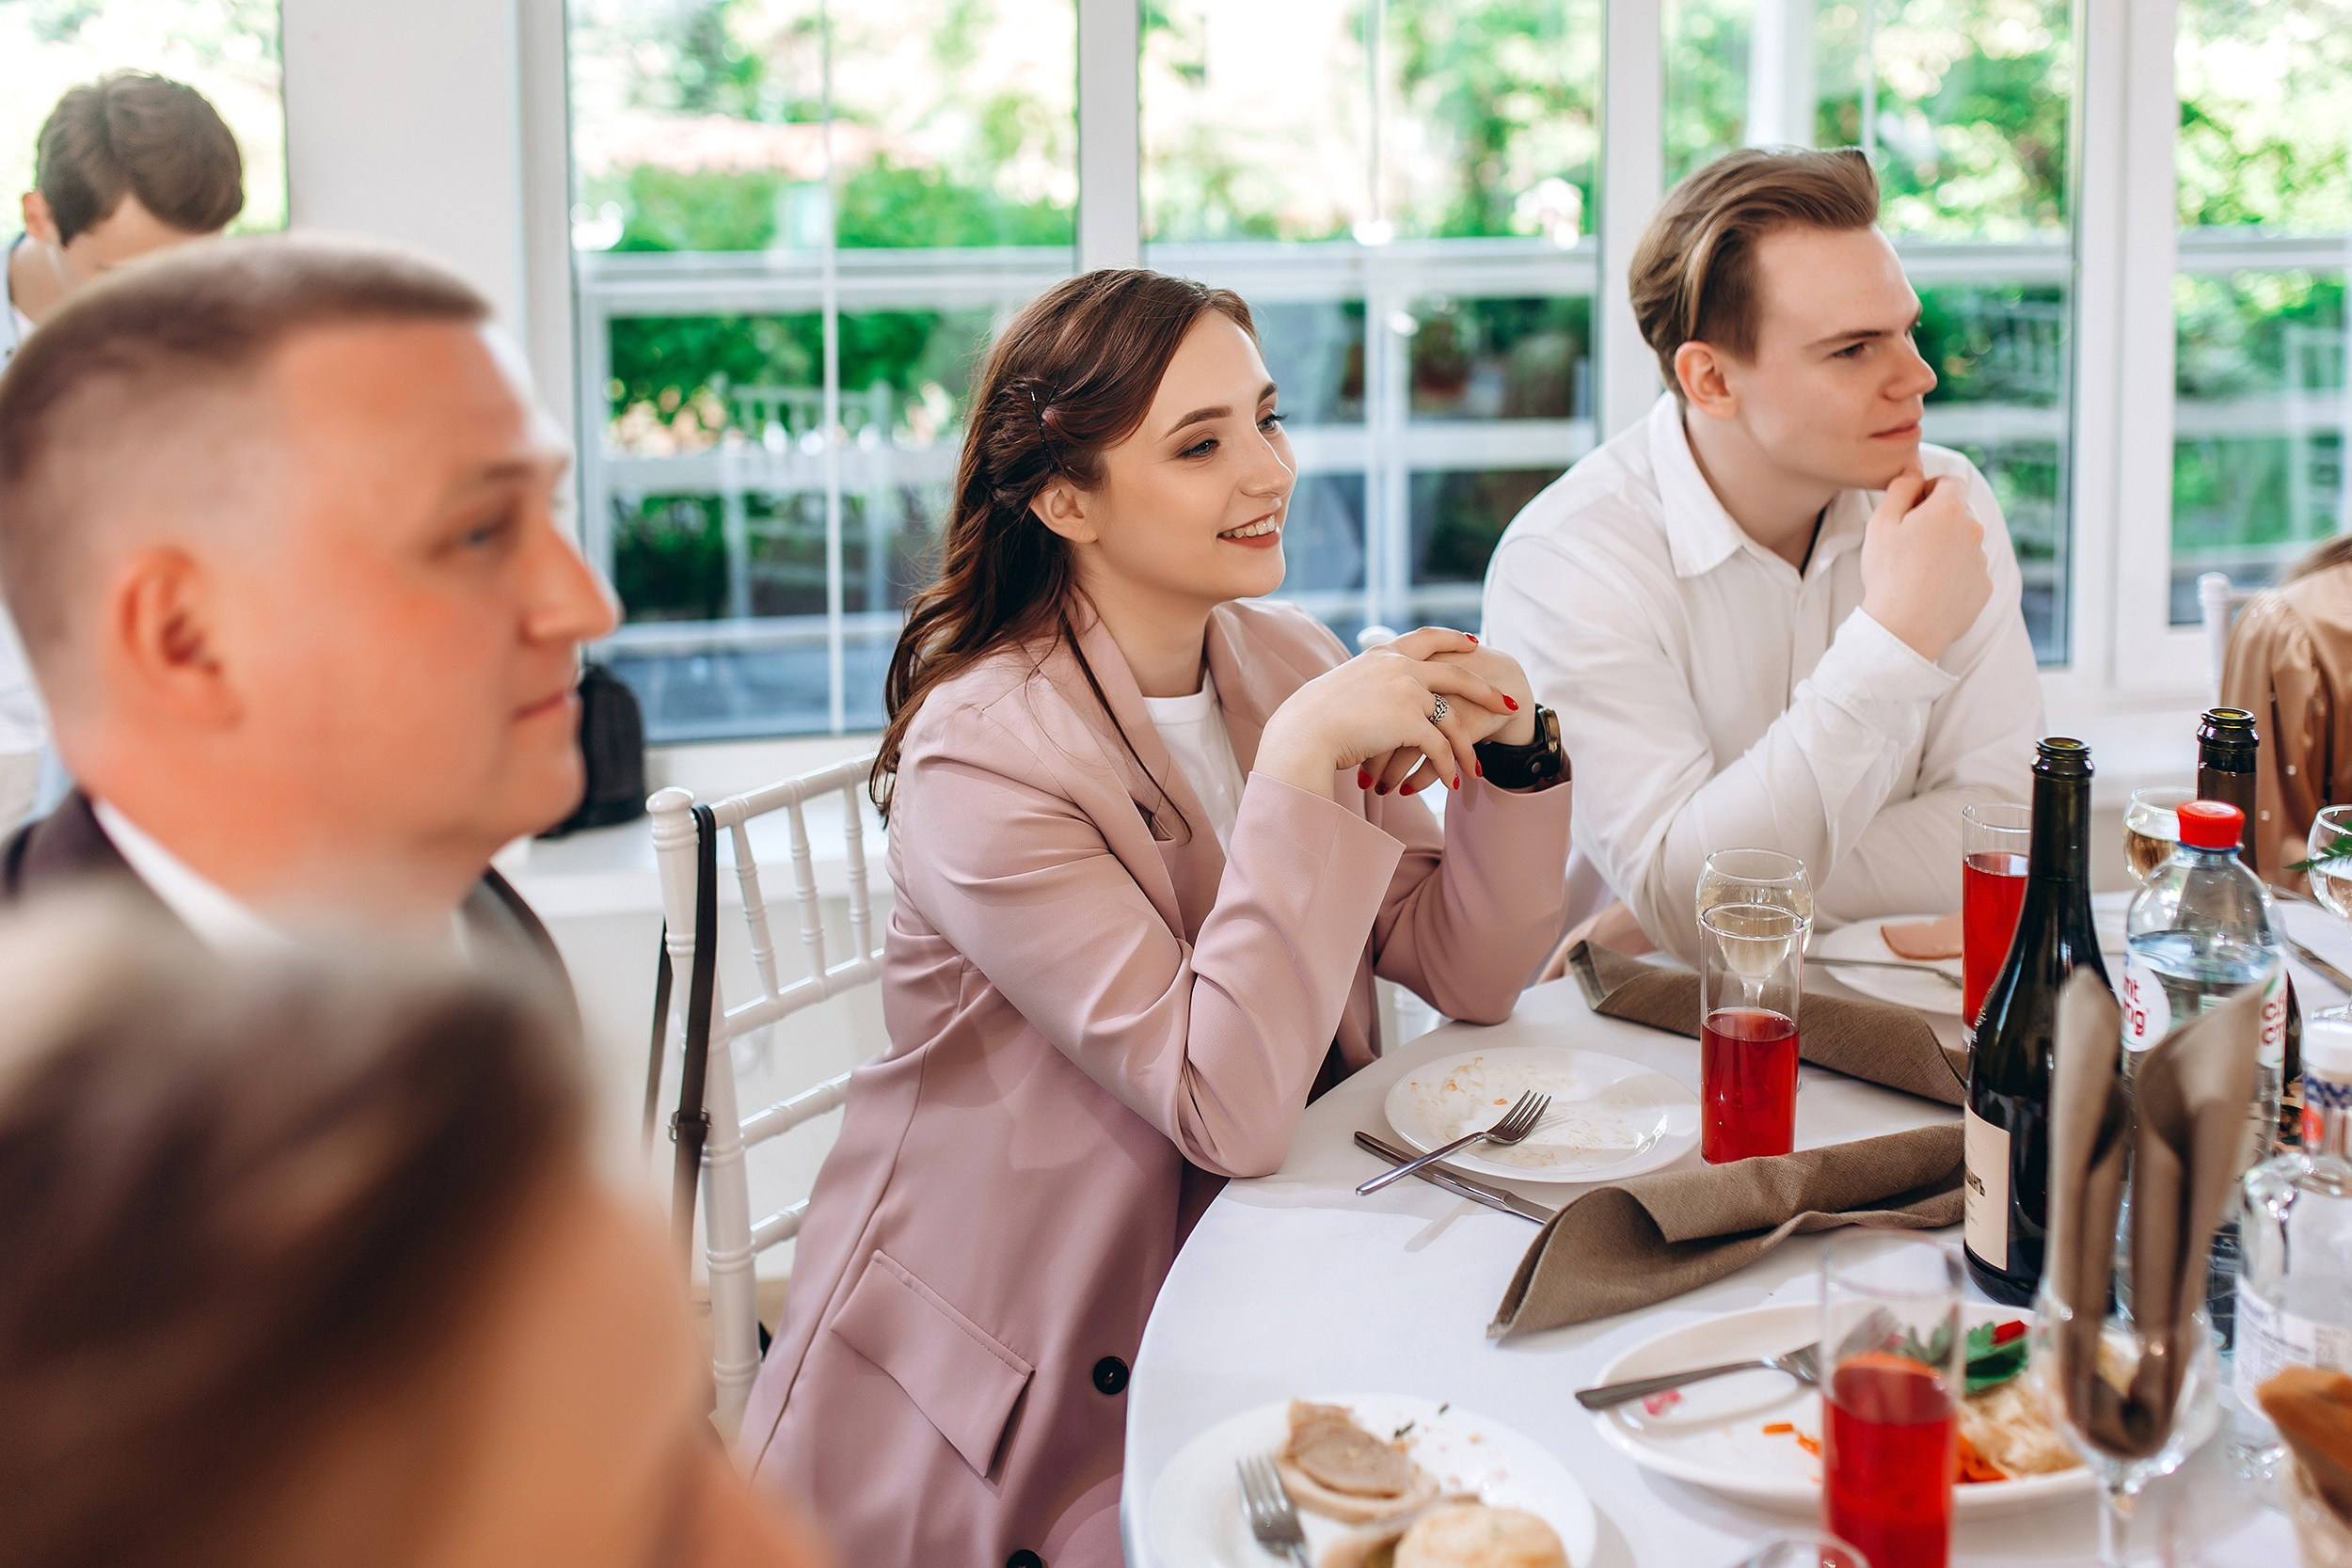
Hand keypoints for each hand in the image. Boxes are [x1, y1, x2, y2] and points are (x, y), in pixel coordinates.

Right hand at [1254, 627, 1521, 800]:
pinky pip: (1439, 746)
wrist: (1303, 733)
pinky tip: (1453, 781)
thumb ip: (1364, 689)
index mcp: (1381, 656)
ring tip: (1476, 770)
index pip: (1425, 638)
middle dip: (1486, 690)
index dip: (1451, 639)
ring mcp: (1407, 691)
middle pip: (1456, 674)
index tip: (1471, 642)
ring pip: (1451, 719)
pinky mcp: (1410, 719)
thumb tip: (1370, 703)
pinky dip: (1448, 766)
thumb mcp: (1340, 692)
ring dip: (1466, 749)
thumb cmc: (1310, 721)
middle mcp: (1399, 667)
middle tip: (1507, 703)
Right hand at [1858, 463, 1992, 662]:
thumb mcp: (1881, 522)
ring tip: (1916, 573)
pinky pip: (1968, 573)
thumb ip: (1901, 487)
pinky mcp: (1983, 588)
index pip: (1949, 482)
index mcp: (1949, 509)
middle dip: (1936, 523)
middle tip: (1906, 546)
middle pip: (1956, 515)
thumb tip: (1915, 469)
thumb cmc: (1889, 573)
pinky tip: (1929, 591)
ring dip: (1945, 550)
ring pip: (1963, 545)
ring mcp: (1981, 561)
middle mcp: (1973, 531)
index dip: (1927, 490)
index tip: (1910, 510)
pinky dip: (1953, 577)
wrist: (1905, 628)